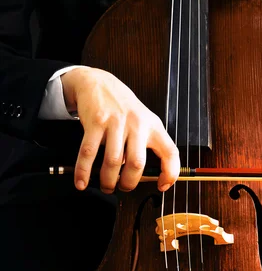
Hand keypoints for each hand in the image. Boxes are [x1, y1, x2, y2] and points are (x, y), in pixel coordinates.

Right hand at [61, 67, 179, 193]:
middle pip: (137, 163)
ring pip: (113, 161)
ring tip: (107, 186)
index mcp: (153, 126)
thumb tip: (138, 176)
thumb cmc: (123, 107)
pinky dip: (84, 171)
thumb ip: (145, 145)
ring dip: (108, 180)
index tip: (162, 185)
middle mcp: (137, 124)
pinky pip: (89, 153)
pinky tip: (82, 182)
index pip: (170, 152)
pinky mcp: (95, 122)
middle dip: (129, 183)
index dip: (170, 172)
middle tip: (123, 187)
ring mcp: (116, 123)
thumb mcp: (143, 121)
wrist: (99, 83)